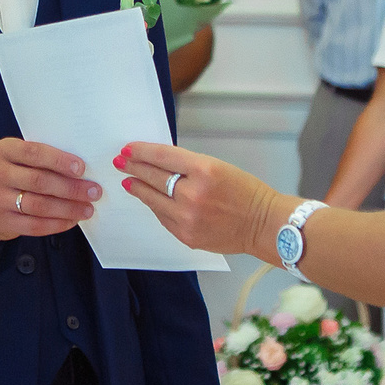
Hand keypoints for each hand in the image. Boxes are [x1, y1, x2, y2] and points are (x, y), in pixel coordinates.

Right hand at [0, 138, 97, 240]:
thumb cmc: (15, 175)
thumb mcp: (21, 160)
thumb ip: (44, 160)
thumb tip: (83, 169)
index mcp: (4, 150)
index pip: (34, 153)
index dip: (59, 161)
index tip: (81, 168)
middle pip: (39, 181)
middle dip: (71, 188)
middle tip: (93, 191)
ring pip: (39, 205)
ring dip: (68, 208)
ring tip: (87, 208)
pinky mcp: (3, 222)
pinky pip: (35, 225)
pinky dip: (57, 224)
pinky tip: (72, 220)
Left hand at [115, 143, 275, 259]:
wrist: (264, 224)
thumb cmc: (246, 193)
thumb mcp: (218, 167)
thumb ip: (189, 166)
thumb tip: (159, 163)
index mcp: (204, 170)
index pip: (162, 156)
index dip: (141, 151)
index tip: (128, 148)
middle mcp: (193, 194)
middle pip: (153, 177)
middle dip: (134, 167)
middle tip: (120, 161)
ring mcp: (188, 217)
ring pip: (153, 199)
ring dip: (139, 188)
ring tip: (129, 181)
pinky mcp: (186, 236)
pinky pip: (163, 218)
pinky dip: (155, 206)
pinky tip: (150, 199)